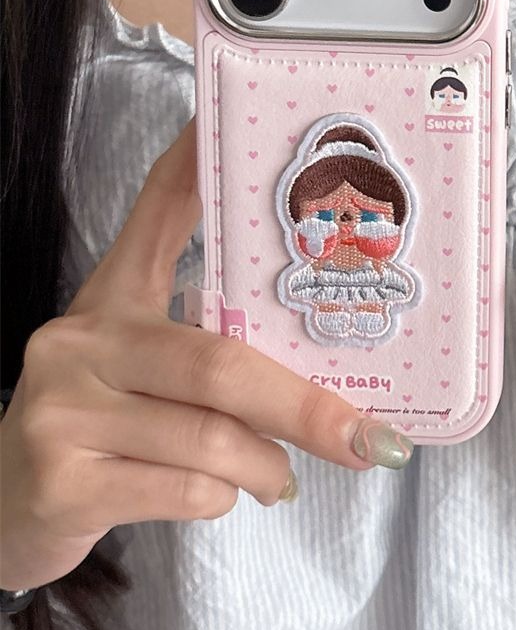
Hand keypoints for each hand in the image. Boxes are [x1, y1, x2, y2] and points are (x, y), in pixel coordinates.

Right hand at [0, 121, 408, 591]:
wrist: (6, 512)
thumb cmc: (103, 428)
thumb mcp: (144, 364)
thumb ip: (212, 340)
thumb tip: (320, 336)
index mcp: (109, 300)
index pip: (156, 214)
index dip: (194, 168)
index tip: (227, 117)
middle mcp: (77, 342)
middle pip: (218, 363)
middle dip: (306, 406)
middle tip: (366, 437)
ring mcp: (61, 412)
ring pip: (211, 437)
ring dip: (268, 465)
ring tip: (279, 476)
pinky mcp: (62, 484)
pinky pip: (186, 489)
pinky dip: (224, 498)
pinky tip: (225, 496)